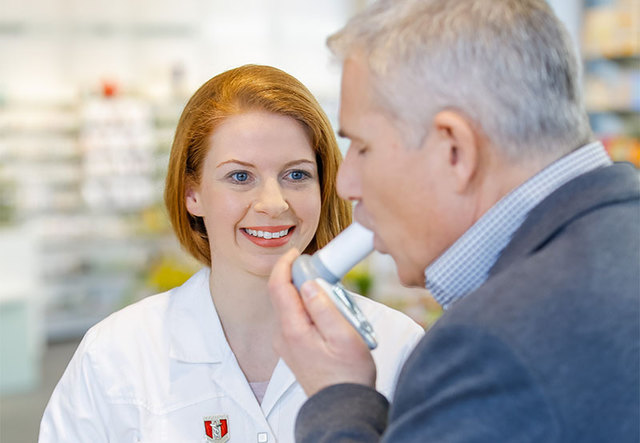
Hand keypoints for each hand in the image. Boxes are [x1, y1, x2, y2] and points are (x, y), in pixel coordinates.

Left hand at [268, 248, 375, 395]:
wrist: (342, 407)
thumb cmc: (348, 375)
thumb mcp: (344, 337)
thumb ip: (325, 307)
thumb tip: (309, 284)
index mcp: (294, 329)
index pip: (278, 286)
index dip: (285, 264)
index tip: (297, 253)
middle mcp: (284, 335)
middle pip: (284, 294)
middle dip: (301, 277)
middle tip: (324, 271)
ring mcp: (287, 343)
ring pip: (292, 307)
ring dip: (307, 294)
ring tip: (334, 298)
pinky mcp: (294, 348)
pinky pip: (297, 319)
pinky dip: (310, 309)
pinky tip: (330, 315)